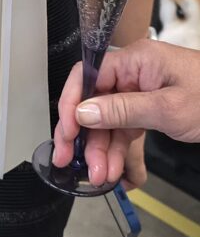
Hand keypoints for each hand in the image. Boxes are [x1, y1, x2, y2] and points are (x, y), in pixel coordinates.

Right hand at [53, 40, 199, 186]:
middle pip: (95, 103)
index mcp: (134, 60)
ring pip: (109, 121)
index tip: (66, 132)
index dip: (70, 104)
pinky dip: (120, 150)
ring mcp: (140, 91)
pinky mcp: (148, 108)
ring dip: (103, 150)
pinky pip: (125, 129)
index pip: (87, 76)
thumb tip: (82, 112)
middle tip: (74, 162)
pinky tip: (117, 171)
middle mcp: (133, 73)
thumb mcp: (169, 108)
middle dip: (87, 137)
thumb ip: (122, 110)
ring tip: (101, 176)